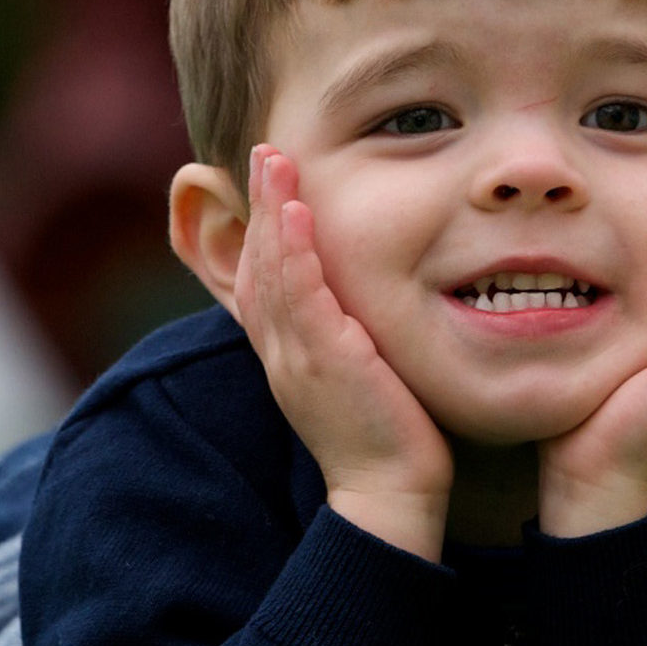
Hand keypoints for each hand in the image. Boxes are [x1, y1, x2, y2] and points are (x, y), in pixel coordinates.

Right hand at [237, 145, 453, 559]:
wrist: (391, 497)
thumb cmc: (389, 439)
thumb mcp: (360, 377)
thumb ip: (352, 339)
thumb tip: (366, 309)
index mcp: (287, 356)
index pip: (263, 279)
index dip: (263, 228)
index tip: (272, 181)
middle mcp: (280, 352)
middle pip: (256, 264)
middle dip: (258, 203)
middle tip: (263, 149)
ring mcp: (296, 357)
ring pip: (271, 270)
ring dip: (271, 209)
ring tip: (274, 157)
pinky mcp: (324, 362)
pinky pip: (299, 296)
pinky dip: (296, 250)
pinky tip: (299, 211)